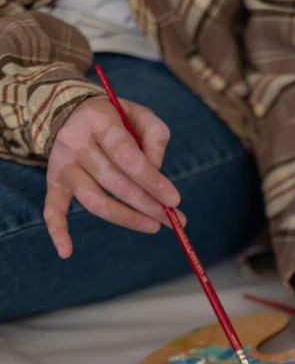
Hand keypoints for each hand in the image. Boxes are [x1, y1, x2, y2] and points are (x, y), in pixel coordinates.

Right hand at [44, 96, 184, 257]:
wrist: (71, 112)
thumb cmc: (116, 118)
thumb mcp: (140, 114)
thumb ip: (154, 136)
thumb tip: (156, 171)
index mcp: (97, 120)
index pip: (126, 155)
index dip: (151, 180)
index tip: (174, 200)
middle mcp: (75, 143)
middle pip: (114, 182)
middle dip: (148, 205)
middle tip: (174, 219)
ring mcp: (63, 165)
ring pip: (93, 200)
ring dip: (126, 219)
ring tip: (154, 226)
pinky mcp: (55, 182)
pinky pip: (52, 209)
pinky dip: (57, 231)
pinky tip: (66, 252)